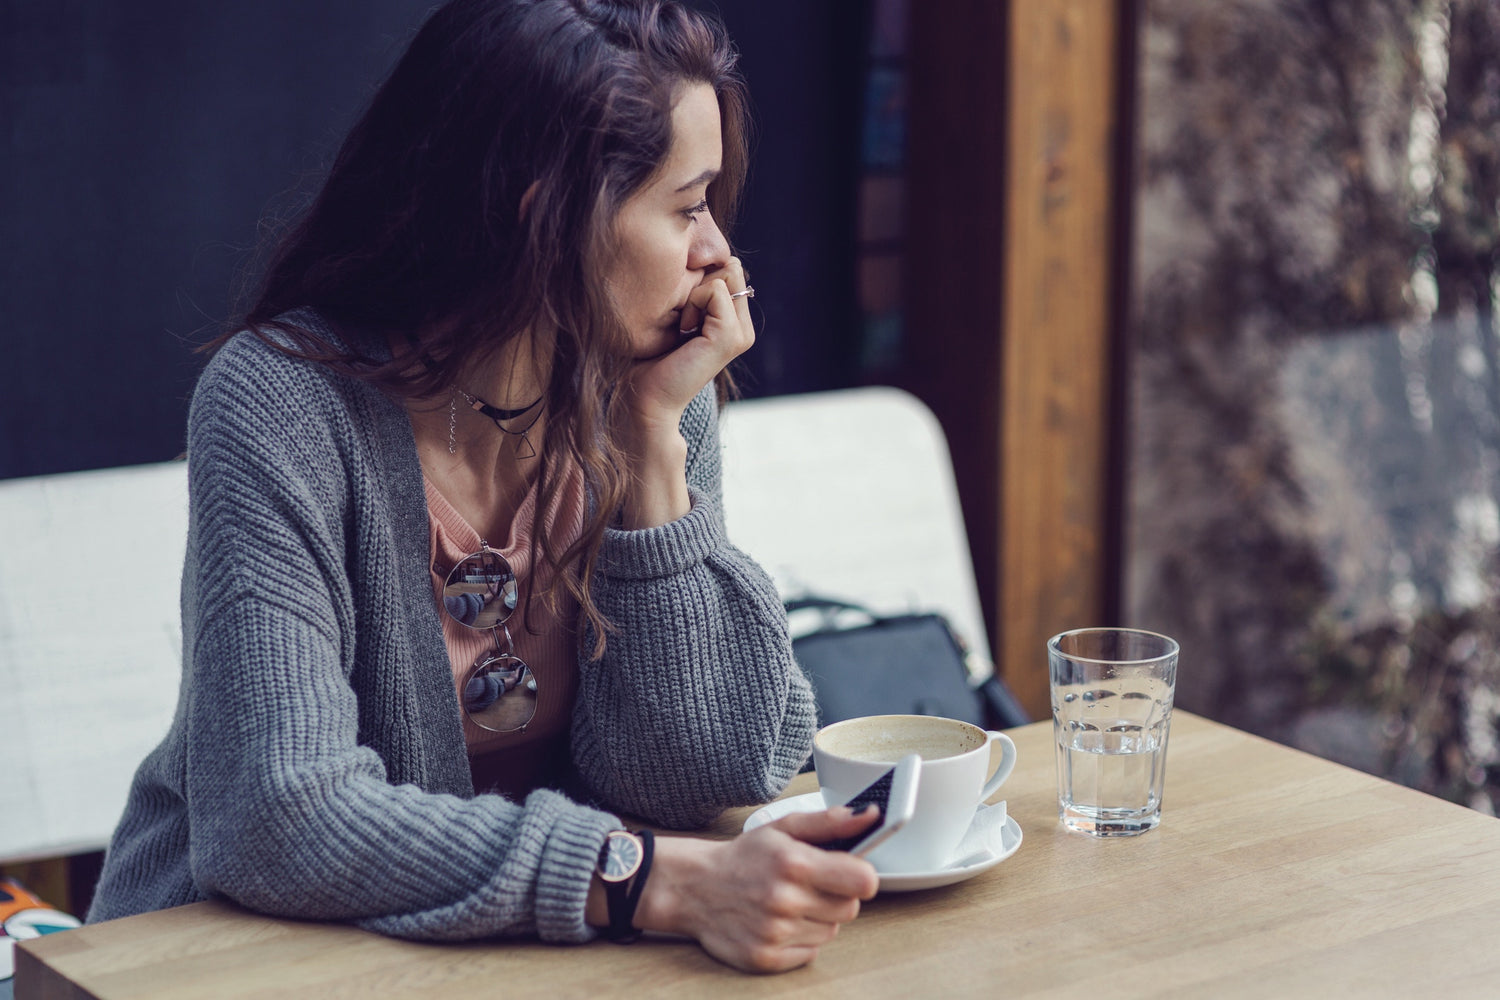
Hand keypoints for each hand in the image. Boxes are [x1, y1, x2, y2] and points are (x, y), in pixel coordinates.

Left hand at [614, 257, 753, 528]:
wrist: (644, 397)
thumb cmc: (648, 356)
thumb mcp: (675, 312)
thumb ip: (694, 286)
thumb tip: (695, 253)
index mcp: (734, 321)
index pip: (728, 267)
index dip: (698, 276)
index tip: (679, 310)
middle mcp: (743, 327)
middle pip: (730, 266)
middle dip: (698, 281)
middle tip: (680, 318)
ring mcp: (741, 333)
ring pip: (725, 274)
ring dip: (693, 293)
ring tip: (682, 326)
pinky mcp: (730, 337)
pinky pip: (714, 290)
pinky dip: (692, 302)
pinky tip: (683, 330)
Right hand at [633, 806, 880, 972]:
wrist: (694, 888)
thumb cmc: (744, 857)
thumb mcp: (784, 829)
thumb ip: (830, 822)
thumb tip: (870, 815)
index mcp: (793, 863)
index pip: (863, 881)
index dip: (861, 875)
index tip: (848, 872)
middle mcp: (785, 900)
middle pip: (851, 908)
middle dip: (836, 895)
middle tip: (809, 884)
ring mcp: (775, 932)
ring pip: (832, 931)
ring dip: (817, 917)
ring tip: (789, 902)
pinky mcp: (767, 959)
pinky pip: (811, 952)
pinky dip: (801, 939)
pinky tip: (779, 922)